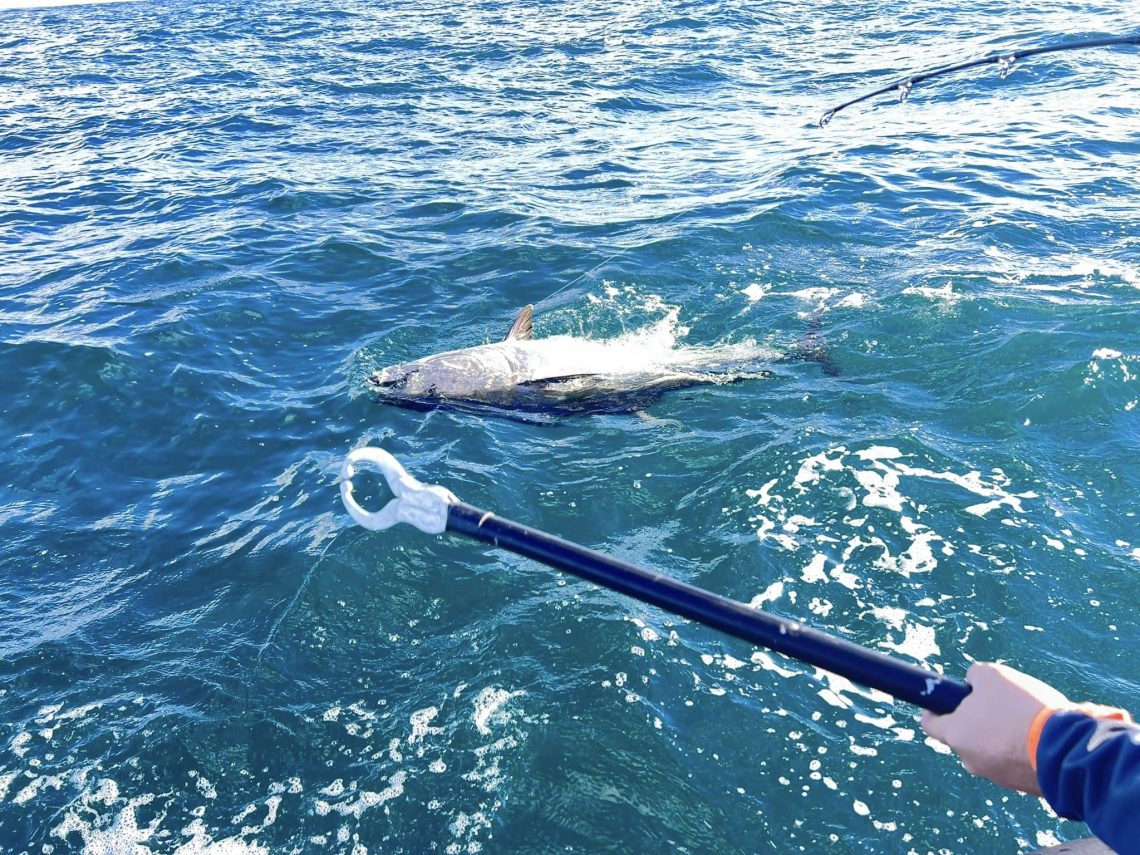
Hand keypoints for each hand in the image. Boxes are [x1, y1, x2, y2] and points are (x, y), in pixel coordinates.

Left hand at [921, 661, 1069, 794]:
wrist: (1065, 749)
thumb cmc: (1021, 708)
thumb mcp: (992, 675)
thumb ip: (974, 677)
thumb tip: (973, 684)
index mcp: (956, 735)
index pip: (931, 724)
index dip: (939, 708)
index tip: (952, 698)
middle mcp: (970, 760)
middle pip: (965, 735)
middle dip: (978, 719)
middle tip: (1001, 704)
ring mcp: (997, 776)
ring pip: (992, 749)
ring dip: (1003, 735)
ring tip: (1027, 720)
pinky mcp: (1022, 786)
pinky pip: (1015, 762)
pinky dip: (1023, 750)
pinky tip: (1041, 737)